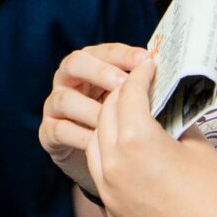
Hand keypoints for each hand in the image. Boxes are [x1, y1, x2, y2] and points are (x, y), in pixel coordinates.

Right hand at [40, 43, 144, 195]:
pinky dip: (79, 135)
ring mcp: (55, 107)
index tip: (145, 60)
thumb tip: (168, 77)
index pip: (102, 52)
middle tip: (123, 84)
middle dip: (99, 72)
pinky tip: (99, 142)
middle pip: (74, 64)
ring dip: (90, 108)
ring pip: (64, 98)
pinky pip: (59, 129)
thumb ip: (143, 90)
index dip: (122, 54)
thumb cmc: (123, 126)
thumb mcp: (134, 104)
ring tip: (113, 121)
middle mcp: (68, 81)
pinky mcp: (48, 133)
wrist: (105, 164)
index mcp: (90, 67)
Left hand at [85, 51, 216, 216]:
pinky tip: (130, 155)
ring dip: (110, 127)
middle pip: (106, 116)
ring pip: (96, 146)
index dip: (139, 76)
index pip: (128, 94)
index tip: (148, 66)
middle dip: (121, 97)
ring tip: (130, 119)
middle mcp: (113, 165)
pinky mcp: (115, 214)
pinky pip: (104, 176)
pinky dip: (111, 158)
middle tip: (139, 87)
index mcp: (135, 141)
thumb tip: (166, 110)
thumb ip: (174, 122)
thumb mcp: (198, 146)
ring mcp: (110, 192)